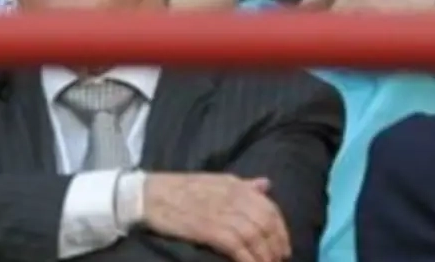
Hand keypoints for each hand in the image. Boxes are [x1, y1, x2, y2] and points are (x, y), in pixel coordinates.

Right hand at [143, 173, 290, 261]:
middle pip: (265, 223)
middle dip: (275, 245)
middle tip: (277, 260)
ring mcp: (220, 212)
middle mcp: (233, 197)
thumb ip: (243, 186)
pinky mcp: (207, 228)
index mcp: (236, 186)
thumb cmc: (182, 189)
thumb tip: (266, 185)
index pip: (269, 208)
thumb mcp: (216, 181)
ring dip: (263, 254)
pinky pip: (236, 245)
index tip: (284, 246)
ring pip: (254, 236)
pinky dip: (247, 258)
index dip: (280, 230)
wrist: (151, 195)